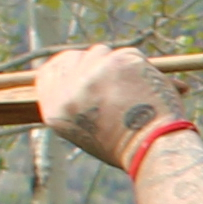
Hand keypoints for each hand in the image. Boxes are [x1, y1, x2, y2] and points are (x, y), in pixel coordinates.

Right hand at [36, 45, 186, 167]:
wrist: (153, 150)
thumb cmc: (127, 148)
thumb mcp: (87, 131)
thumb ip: (77, 103)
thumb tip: (81, 74)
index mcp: (55, 111)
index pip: (49, 73)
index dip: (69, 67)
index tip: (84, 69)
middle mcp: (68, 91)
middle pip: (77, 58)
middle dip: (96, 64)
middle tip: (117, 83)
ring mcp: (92, 74)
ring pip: (102, 53)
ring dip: (118, 66)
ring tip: (134, 95)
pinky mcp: (116, 62)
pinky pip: (127, 54)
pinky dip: (140, 68)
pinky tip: (148, 91)